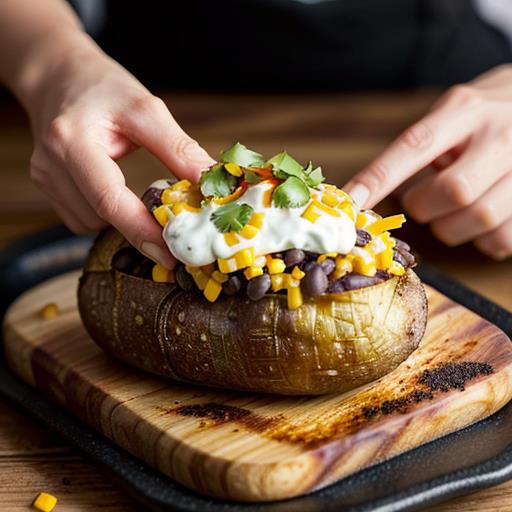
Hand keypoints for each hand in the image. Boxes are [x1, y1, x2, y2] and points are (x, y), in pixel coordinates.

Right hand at [25, 40, 213, 267]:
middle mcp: (50, 164)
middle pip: (101, 217)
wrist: (60, 76)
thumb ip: (178, 149)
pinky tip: (118, 194)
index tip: (173, 255)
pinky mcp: (47, 187)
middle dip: (139, 228)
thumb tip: (211, 185)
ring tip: (142, 199)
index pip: (109, 199)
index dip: (142, 231)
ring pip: (92, 223)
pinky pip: (82, 218)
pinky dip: (107, 214)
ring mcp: (44, 178)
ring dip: (123, 219)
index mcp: (72, 141)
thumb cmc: (104, 88)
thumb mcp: (146, 109)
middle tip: (175, 235)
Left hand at [344, 65, 511, 259]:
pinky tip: (485, 218)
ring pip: (477, 218)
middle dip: (426, 207)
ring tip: (457, 206)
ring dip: (452, 225)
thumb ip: (419, 147)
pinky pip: (501, 239)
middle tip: (427, 199)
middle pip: (452, 191)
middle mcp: (500, 136)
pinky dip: (483, 238)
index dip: (378, 178)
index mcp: (464, 111)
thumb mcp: (451, 114)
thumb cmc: (483, 118)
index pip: (414, 146)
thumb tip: (367, 194)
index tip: (349, 202)